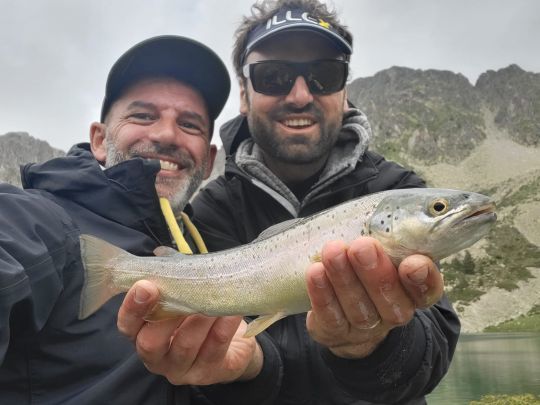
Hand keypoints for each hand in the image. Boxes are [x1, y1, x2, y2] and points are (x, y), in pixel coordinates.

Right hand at [117, 280, 262, 384]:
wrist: (233, 342)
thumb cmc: (199, 313)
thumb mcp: (183, 295)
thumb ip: (170, 275)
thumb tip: (159, 253)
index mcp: (144, 335)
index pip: (127, 327)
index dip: (132, 308)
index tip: (145, 285)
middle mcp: (158, 358)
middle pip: (150, 345)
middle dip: (165, 318)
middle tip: (181, 293)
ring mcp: (183, 369)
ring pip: (186, 346)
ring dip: (198, 319)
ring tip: (212, 299)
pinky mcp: (210, 372)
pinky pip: (215, 349)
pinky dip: (223, 328)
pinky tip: (230, 312)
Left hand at [305, 237, 442, 358]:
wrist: (343, 312)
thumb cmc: (366, 268)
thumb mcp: (382, 252)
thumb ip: (389, 237)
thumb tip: (390, 212)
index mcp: (411, 292)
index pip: (426, 290)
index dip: (423, 279)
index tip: (413, 263)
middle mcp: (393, 313)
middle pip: (390, 300)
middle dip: (375, 272)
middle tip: (362, 246)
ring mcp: (365, 328)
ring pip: (359, 309)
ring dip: (344, 279)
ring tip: (333, 252)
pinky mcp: (336, 333)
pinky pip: (331, 317)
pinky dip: (323, 294)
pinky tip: (315, 272)